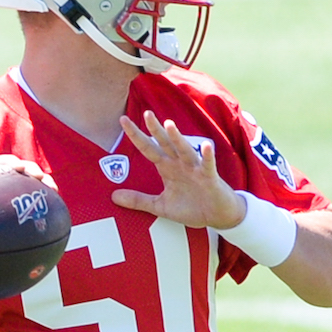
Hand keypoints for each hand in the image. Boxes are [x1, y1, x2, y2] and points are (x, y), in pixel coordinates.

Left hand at [111, 111, 245, 229]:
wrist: (218, 217)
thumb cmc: (191, 208)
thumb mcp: (160, 206)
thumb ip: (138, 200)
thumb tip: (113, 197)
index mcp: (167, 168)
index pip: (148, 148)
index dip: (136, 135)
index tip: (122, 120)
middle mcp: (180, 164)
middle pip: (165, 143)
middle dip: (156, 129)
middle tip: (146, 113)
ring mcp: (195, 169)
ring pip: (184, 149)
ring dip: (177, 138)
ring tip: (169, 124)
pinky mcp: (210, 177)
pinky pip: (207, 165)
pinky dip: (206, 156)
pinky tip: (205, 146)